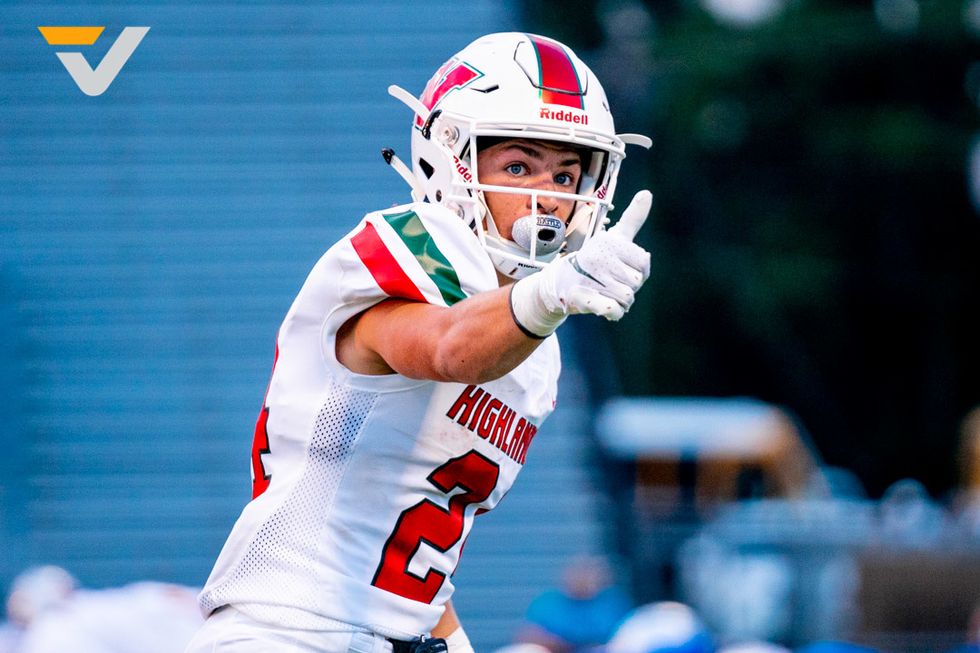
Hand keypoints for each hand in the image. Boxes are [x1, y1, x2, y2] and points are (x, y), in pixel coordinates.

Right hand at [510, 191, 651, 336]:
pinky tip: (609, 308)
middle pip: (636, 282)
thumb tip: (647, 193)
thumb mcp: (615, 237)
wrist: (560, 284)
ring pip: (627, 297)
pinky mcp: (580, 297)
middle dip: (629, 289)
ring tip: (604, 294)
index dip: (638, 272)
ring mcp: (587, 276)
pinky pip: (608, 307)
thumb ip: (632, 218)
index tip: (622, 268)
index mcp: (609, 241)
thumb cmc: (595, 260)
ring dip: (621, 303)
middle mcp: (598, 255)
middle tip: (610, 283)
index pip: (644, 263)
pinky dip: (612, 310)